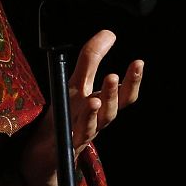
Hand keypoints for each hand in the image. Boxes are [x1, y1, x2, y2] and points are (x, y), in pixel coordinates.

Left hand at [19, 30, 142, 185]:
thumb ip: (92, 59)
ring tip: (100, 93)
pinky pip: (76, 135)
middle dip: (119, 92)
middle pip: (113, 108)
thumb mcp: (77, 84)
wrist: (46, 151)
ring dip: (99, 107)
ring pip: (97, 122)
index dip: (133, 79)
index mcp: (102, 106)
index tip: (138, 62)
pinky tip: (85, 110)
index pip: (124, 94)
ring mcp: (82, 133)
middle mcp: (97, 120)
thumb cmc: (66, 115)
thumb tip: (109, 33)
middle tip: (118, 74)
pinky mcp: (66, 143)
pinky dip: (82, 123)